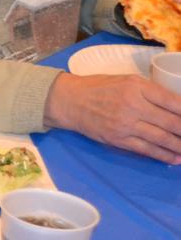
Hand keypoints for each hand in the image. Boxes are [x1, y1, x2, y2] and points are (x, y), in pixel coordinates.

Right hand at [44, 72, 180, 163]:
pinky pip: (146, 149)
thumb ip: (150, 92)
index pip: (174, 102)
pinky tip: (175, 158)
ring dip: (180, 146)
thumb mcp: (127, 81)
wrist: (69, 100)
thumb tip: (177, 107)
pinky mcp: (119, 138)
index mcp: (137, 87)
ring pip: (162, 138)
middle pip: (172, 122)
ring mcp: (126, 124)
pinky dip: (163, 155)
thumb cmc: (99, 88)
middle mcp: (134, 105)